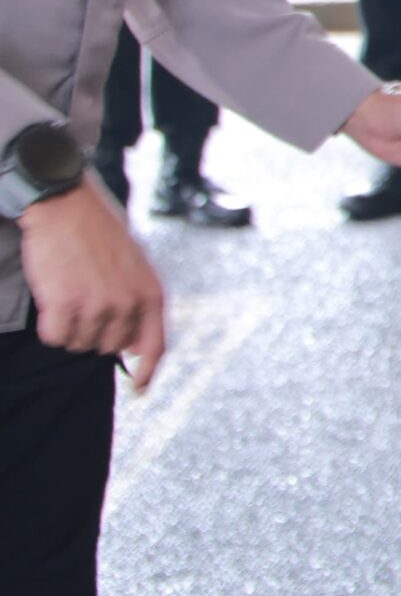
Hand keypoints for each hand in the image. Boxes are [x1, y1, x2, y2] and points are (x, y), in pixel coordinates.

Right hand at [19, 179, 165, 388]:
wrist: (66, 205)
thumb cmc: (98, 233)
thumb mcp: (134, 266)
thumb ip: (139, 303)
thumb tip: (137, 347)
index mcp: (151, 293)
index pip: (154, 347)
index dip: (147, 373)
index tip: (138, 389)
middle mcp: (129, 303)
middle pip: (108, 348)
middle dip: (94, 333)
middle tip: (84, 302)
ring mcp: (97, 305)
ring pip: (79, 344)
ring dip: (70, 327)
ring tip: (69, 293)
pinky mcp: (65, 304)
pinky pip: (55, 337)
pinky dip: (50, 325)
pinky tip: (52, 299)